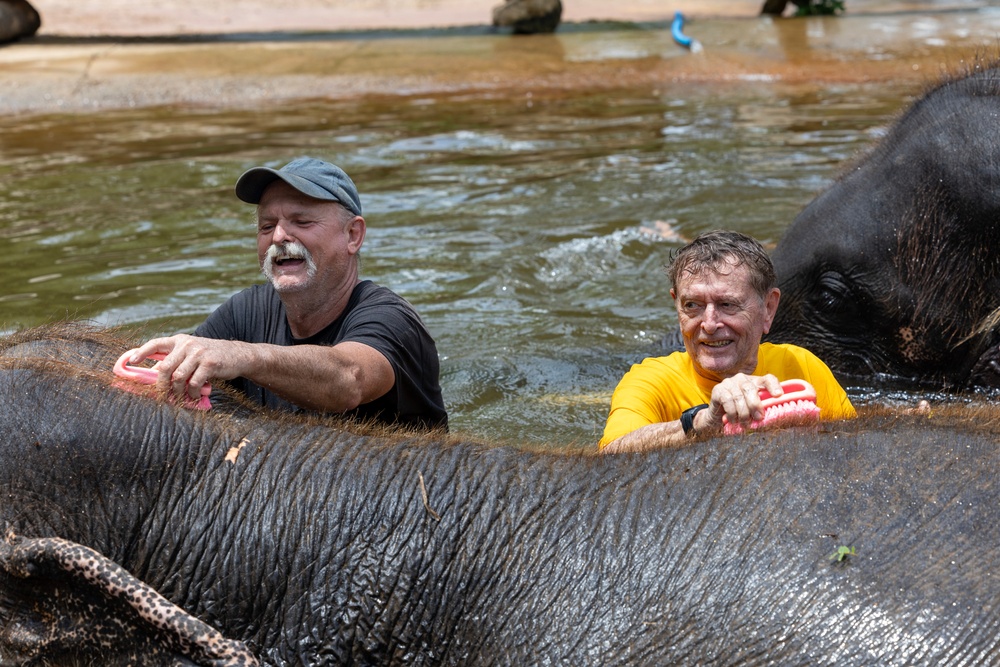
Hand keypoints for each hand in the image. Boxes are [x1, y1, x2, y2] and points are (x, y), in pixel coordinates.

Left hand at [130, 334, 244, 402]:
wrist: (238, 355)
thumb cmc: (212, 357)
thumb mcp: (193, 354)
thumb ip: (176, 360)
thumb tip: (155, 375)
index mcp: (180, 341)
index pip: (156, 343)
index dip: (142, 352)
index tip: (131, 361)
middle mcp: (188, 345)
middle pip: (165, 367)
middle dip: (161, 385)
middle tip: (162, 395)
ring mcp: (199, 354)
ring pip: (178, 377)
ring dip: (178, 392)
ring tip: (182, 398)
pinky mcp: (209, 364)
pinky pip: (193, 383)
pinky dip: (192, 393)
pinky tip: (195, 396)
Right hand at [704, 373, 783, 429]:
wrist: (718, 418)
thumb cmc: (740, 415)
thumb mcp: (754, 412)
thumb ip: (763, 411)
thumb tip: (774, 418)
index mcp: (755, 382)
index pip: (767, 379)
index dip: (774, 386)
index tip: (778, 395)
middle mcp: (742, 379)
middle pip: (750, 388)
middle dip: (755, 405)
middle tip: (758, 418)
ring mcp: (729, 383)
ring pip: (738, 397)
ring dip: (743, 413)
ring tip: (744, 424)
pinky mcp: (718, 389)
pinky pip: (727, 400)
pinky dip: (732, 413)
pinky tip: (733, 420)